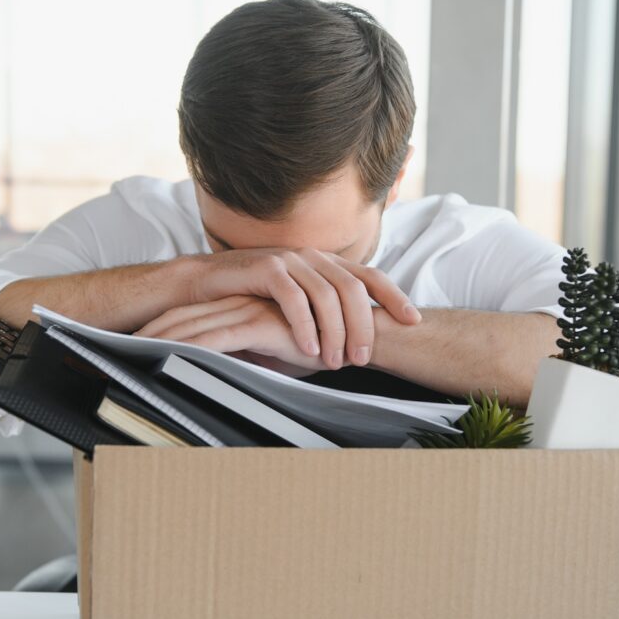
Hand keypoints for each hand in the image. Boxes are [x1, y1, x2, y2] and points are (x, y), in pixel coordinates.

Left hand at [136, 296, 327, 371]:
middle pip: (182, 317)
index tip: (135, 342)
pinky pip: (218, 337)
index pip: (190, 318)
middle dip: (150, 331)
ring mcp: (248, 311)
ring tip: (135, 352)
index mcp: (240, 310)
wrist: (359, 336)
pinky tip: (171, 356)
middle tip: (119, 345)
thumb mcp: (276, 358)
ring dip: (162, 340)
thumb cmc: (321, 348)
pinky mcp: (260, 322)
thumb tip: (224, 375)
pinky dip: (194, 348)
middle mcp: (240, 305)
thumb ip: (250, 358)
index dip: (161, 329)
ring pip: (193, 326)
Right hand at [188, 248, 420, 369]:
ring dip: (335, 331)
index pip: (370, 276)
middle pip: (353, 288)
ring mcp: (290, 259)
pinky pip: (293, 297)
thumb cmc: (252, 301)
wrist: (205, 286)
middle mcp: (313, 257)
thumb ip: (326, 315)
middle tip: (363, 359)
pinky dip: (303, 325)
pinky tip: (306, 349)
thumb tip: (358, 344)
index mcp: (326, 264)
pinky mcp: (266, 268)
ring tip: (335, 361)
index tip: (414, 320)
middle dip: (363, 325)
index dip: (394, 295)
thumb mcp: (297, 306)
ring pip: (326, 294)